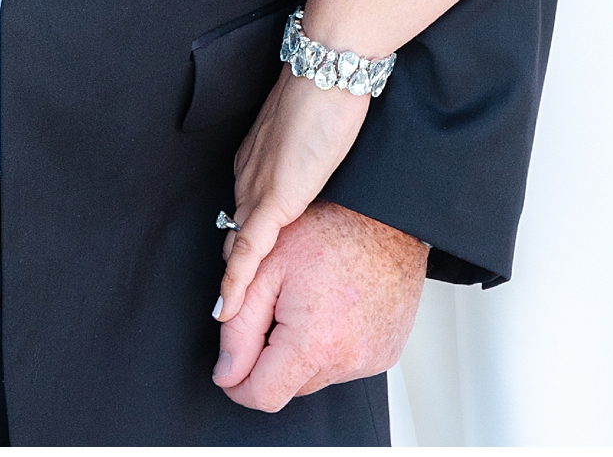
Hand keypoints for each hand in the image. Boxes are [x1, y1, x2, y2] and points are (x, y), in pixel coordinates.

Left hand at [213, 199, 426, 411]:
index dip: (237, 384)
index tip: (230, 367)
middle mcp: (347, 361)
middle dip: (272, 358)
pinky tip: (333, 308)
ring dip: (303, 351)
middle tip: (277, 308)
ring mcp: (371, 361)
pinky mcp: (386, 354)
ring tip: (311, 301)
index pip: (263, 396)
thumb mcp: (266, 268)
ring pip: (316, 375)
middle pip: (289, 387)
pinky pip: (344, 364)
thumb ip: (238, 327)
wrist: (385, 216)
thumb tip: (227, 372)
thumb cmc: (330, 229)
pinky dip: (331, 345)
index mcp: (313, 343)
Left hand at [218, 68, 368, 321]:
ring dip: (233, 285)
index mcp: (257, 159)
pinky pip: (249, 249)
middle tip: (230, 313)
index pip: (245, 213)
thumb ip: (304, 152)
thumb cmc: (328, 87)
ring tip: (228, 324)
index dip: (241, 246)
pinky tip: (228, 309)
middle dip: (233, 271)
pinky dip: (237, 281)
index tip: (239, 274)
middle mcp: (250, 175)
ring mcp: (260, 186)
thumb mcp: (313, 128)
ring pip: (237, 245)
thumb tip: (314, 167)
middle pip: (236, 233)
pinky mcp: (275, 197)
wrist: (328, 66)